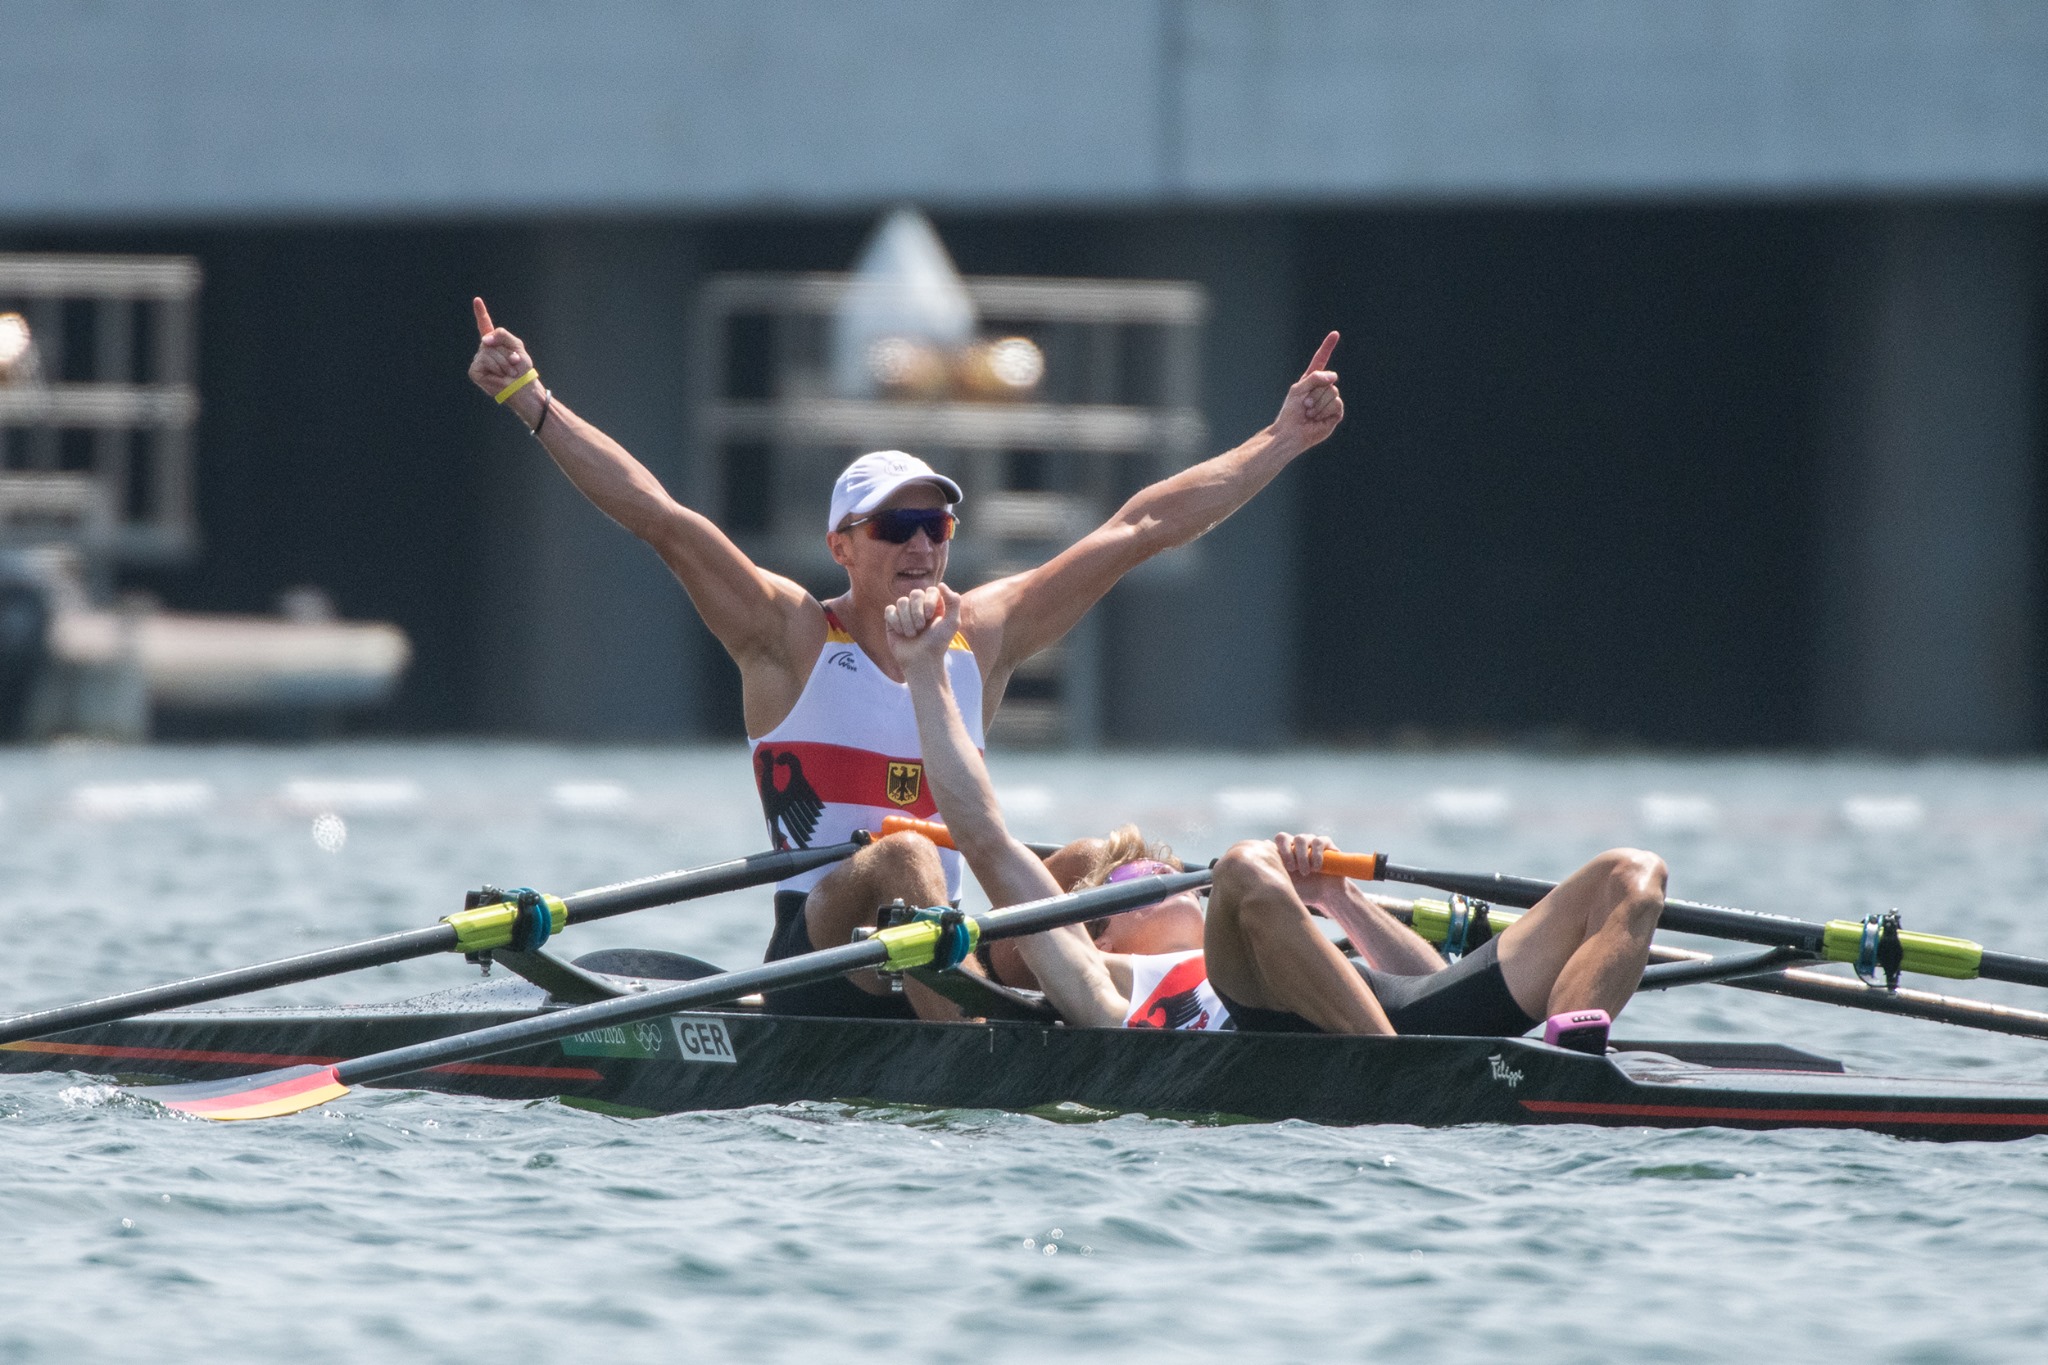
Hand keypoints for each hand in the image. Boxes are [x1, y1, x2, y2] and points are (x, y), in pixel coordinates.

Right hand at [468, 297, 541, 411]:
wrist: (523, 388)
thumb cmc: (522, 370)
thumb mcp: (517, 347)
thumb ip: (503, 335)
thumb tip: (484, 340)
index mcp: (495, 342)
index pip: (485, 325)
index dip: (481, 312)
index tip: (477, 300)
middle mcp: (485, 350)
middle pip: (491, 341)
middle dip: (506, 353)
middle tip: (513, 365)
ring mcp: (478, 360)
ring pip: (488, 352)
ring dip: (503, 363)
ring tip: (508, 372)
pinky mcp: (475, 371)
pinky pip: (484, 361)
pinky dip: (496, 368)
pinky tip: (498, 376)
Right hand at [884, 585, 961, 673]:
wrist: (921, 660)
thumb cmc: (938, 643)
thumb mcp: (952, 623)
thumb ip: (954, 602)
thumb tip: (941, 584)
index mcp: (934, 604)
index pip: (930, 590)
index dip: (928, 602)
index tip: (930, 616)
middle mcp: (919, 605)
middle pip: (914, 594)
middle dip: (917, 612)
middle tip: (921, 628)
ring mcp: (905, 611)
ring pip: (901, 602)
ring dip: (907, 621)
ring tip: (912, 634)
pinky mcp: (892, 619)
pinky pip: (890, 610)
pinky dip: (896, 623)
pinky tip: (901, 633)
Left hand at [1267, 332, 1342, 454]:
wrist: (1291, 433)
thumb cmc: (1291, 412)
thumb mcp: (1298, 389)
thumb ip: (1315, 377)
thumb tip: (1334, 377)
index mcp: (1312, 381)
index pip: (1321, 360)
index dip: (1328, 347)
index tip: (1335, 334)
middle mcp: (1323, 389)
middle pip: (1328, 381)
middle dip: (1314, 393)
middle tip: (1305, 405)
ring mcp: (1331, 401)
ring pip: (1332, 393)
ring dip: (1318, 404)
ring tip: (1309, 413)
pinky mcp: (1336, 414)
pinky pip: (1336, 405)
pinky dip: (1324, 411)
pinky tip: (1316, 419)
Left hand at [1272, 831, 1343, 898]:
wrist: (1327, 896)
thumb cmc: (1304, 890)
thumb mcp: (1285, 882)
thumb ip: (1274, 868)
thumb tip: (1264, 846)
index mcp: (1285, 850)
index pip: (1278, 840)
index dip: (1279, 851)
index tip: (1286, 869)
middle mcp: (1297, 843)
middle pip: (1284, 837)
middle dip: (1287, 853)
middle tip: (1293, 869)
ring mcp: (1311, 841)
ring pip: (1301, 838)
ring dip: (1302, 856)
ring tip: (1306, 872)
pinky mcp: (1327, 844)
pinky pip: (1319, 841)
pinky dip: (1316, 854)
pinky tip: (1317, 868)